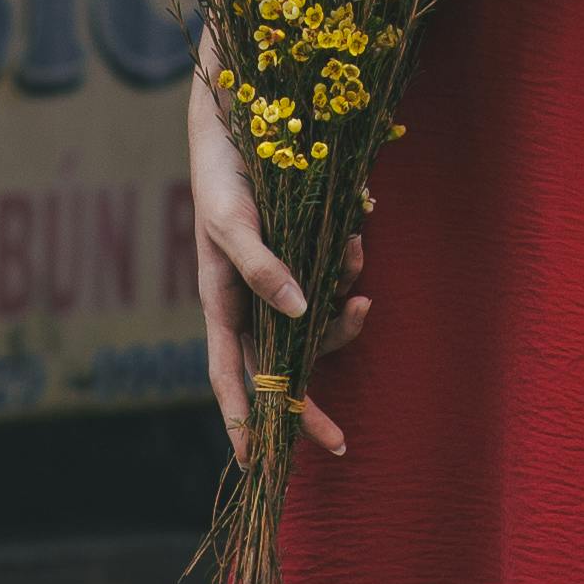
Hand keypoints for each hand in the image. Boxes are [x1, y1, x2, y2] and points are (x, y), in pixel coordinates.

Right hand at [187, 65, 367, 465]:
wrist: (243, 119)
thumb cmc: (223, 176)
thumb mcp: (233, 223)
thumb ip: (261, 269)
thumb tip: (299, 313)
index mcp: (222, 302)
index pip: (228, 374)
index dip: (240, 419)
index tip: (253, 464)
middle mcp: (252, 302)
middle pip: (281, 370)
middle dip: (311, 406)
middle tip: (343, 445)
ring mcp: (282, 282)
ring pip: (317, 329)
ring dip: (344, 318)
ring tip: (362, 276)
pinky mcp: (308, 257)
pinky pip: (334, 284)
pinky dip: (350, 272)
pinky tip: (360, 238)